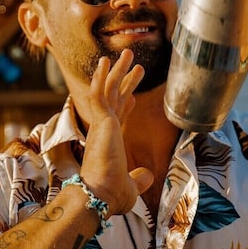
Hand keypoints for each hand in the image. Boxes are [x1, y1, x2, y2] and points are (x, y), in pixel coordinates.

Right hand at [79, 49, 152, 213]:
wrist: (99, 195)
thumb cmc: (110, 195)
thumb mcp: (131, 188)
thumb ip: (139, 179)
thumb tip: (148, 176)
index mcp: (110, 143)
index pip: (118, 119)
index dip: (126, 105)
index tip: (133, 96)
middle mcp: (104, 131)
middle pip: (115, 98)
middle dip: (125, 81)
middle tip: (135, 64)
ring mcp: (101, 124)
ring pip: (108, 90)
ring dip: (117, 71)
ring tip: (128, 52)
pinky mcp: (100, 121)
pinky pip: (100, 93)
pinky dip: (103, 76)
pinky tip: (106, 61)